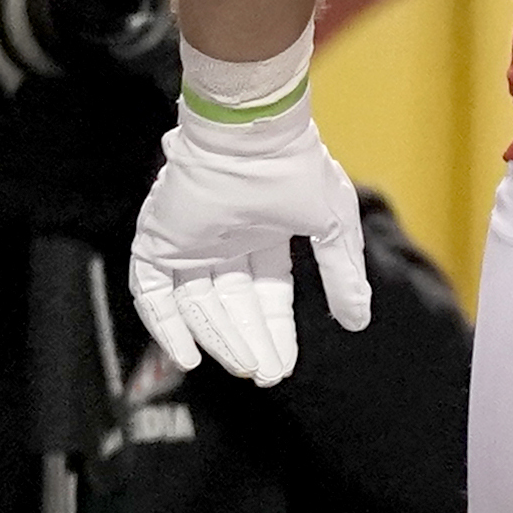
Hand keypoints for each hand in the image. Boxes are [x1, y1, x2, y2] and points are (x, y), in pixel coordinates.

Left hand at [128, 94, 372, 385]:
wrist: (251, 137)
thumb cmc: (297, 170)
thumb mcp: (335, 226)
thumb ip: (344, 275)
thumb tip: (359, 320)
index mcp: (264, 232)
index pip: (267, 294)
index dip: (276, 330)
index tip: (284, 365)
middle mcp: (224, 242)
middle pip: (234, 306)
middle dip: (251, 341)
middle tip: (267, 375)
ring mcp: (189, 243)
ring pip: (199, 306)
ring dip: (220, 339)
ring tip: (245, 367)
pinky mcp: (159, 242)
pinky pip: (153, 296)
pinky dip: (167, 328)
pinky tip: (188, 357)